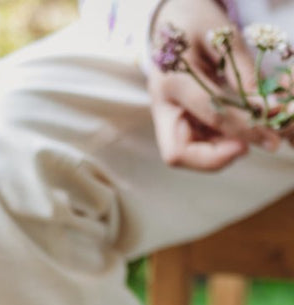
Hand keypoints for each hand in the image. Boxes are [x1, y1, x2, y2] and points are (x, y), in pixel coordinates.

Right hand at [148, 0, 280, 169]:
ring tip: (245, 134)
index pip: (211, 115)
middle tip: (245, 148)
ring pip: (186, 154)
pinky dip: (217, 144)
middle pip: (178, 153)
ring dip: (218, 152)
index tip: (269, 138)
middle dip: (213, 159)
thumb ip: (244, 71)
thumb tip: (267, 108)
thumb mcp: (223, 37)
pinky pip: (194, 145)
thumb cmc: (196, 20)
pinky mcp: (175, 120)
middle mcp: (163, 106)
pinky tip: (235, 128)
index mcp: (172, 81)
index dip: (243, 129)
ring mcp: (166, 116)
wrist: (172, 17)